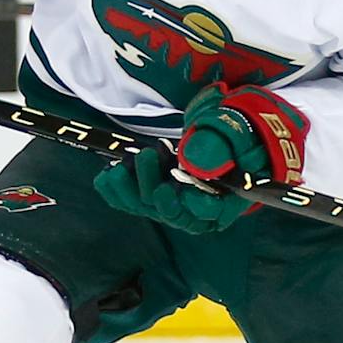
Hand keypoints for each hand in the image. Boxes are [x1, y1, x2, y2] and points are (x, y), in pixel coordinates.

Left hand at [93, 82, 310, 233]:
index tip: (177, 187)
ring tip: (127, 161)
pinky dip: (115, 190)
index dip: (193, 205)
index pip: (210, 213)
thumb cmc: (234, 132)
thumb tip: (193, 160)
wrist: (223, 130)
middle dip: (154, 186)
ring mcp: (173, 204)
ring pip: (147, 208)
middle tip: (148, 154)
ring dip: (131, 187)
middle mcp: (197, 210)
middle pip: (172, 213)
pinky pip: (129, 202)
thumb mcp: (234, 132)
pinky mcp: (153, 194)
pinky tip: (108, 172)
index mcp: (227, 199)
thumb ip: (218, 144)